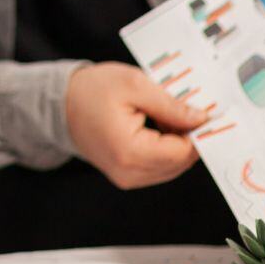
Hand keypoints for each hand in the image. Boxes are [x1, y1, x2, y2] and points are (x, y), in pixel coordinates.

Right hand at [64, 62, 207, 188]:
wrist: (61, 103)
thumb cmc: (93, 90)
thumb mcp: (135, 85)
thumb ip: (172, 105)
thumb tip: (202, 119)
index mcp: (130, 151)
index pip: (183, 152)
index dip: (197, 131)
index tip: (203, 111)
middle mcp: (129, 172)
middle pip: (180, 162)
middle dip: (189, 136)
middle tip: (184, 109)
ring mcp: (127, 178)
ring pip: (173, 167)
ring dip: (178, 143)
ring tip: (165, 116)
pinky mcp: (126, 176)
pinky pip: (159, 167)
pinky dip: (166, 149)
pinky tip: (157, 127)